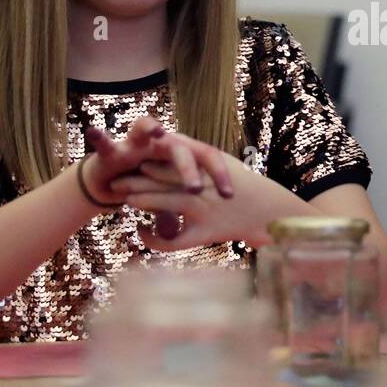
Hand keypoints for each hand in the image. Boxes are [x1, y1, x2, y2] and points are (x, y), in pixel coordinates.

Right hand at [82, 118, 234, 239]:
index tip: (229, 195)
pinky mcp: (114, 149)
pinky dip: (99, 139)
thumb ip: (175, 214)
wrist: (110, 183)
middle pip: (183, 147)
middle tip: (194, 188)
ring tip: (158, 134)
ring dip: (152, 131)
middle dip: (189, 166)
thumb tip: (185, 233)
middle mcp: (164, 143)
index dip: (220, 175)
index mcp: (183, 155)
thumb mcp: (165, 204)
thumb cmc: (146, 190)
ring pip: (148, 130)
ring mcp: (138, 143)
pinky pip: (105, 144)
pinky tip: (94, 132)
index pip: (208, 159)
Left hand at [108, 145, 295, 251]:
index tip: (129, 161)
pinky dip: (156, 238)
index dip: (148, 163)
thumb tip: (173, 147)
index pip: (172, 163)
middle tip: (115, 181)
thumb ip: (199, 160)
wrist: (271, 213)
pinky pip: (176, 239)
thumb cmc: (248, 188)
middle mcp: (205, 188)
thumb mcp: (224, 166)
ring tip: (124, 201)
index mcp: (208, 169)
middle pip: (163, 181)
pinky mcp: (206, 233)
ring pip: (167, 204)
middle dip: (137, 180)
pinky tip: (142, 233)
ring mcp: (205, 210)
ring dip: (143, 201)